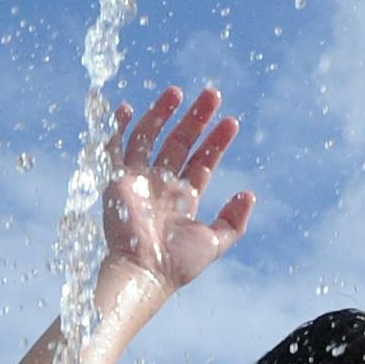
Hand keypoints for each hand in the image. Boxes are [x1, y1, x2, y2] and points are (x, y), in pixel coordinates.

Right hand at [101, 87, 255, 291]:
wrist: (144, 271)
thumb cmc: (178, 264)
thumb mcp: (214, 243)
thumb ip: (233, 221)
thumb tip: (249, 193)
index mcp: (185, 198)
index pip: (203, 161)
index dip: (217, 141)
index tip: (231, 122)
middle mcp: (162, 185)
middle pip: (181, 142)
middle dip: (196, 118)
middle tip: (212, 94)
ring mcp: (139, 180)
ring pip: (151, 137)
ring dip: (163, 113)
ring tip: (178, 92)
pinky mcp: (118, 180)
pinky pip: (115, 147)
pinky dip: (118, 128)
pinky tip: (126, 108)